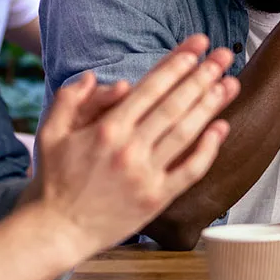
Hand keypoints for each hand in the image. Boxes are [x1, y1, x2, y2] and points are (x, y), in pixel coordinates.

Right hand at [28, 35, 239, 260]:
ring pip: (186, 133)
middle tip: (223, 57)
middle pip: (174, 104)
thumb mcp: (50, 131)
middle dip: (202, 76)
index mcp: (107, 128)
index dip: (177, 64)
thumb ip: (70, 98)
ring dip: (210, 106)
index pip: (151, 87)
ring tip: (229, 84)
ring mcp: (146, 174)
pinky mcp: (156, 199)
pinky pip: (189, 171)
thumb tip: (97, 77)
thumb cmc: (53, 180)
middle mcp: (129, 148)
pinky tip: (221, 129)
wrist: (56, 231)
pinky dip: (208, 150)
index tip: (197, 47)